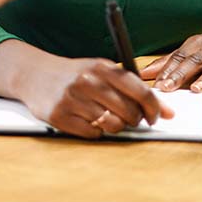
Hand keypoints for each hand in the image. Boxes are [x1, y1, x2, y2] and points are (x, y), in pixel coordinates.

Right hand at [15, 54, 173, 138]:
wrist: (34, 74)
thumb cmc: (75, 74)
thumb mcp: (101, 71)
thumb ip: (133, 88)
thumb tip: (168, 112)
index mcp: (101, 67)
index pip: (140, 92)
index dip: (154, 109)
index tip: (155, 116)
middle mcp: (87, 81)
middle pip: (129, 113)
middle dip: (133, 119)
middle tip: (127, 116)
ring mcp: (72, 99)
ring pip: (112, 126)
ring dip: (114, 126)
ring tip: (104, 116)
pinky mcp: (60, 116)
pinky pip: (93, 134)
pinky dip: (95, 131)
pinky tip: (86, 119)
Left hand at [140, 22, 201, 96]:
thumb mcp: (194, 49)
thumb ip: (170, 61)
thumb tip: (144, 73)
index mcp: (198, 43)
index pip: (179, 57)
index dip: (166, 70)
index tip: (155, 84)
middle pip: (194, 61)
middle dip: (179, 75)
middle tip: (167, 88)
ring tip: (195, 89)